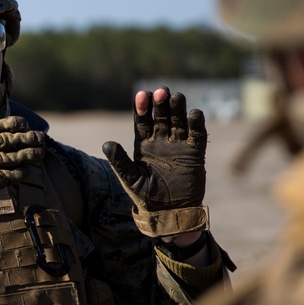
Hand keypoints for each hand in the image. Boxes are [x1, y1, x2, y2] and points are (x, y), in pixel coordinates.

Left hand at [102, 88, 207, 235]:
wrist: (170, 212)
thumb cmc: (146, 197)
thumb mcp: (130, 179)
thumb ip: (120, 161)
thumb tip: (106, 144)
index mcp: (144, 144)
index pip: (143, 120)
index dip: (142, 108)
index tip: (141, 95)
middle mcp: (161, 141)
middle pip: (161, 116)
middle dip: (161, 103)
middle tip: (161, 91)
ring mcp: (179, 145)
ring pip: (179, 121)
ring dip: (177, 108)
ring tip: (175, 97)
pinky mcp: (195, 152)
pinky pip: (197, 134)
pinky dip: (197, 123)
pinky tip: (194, 114)